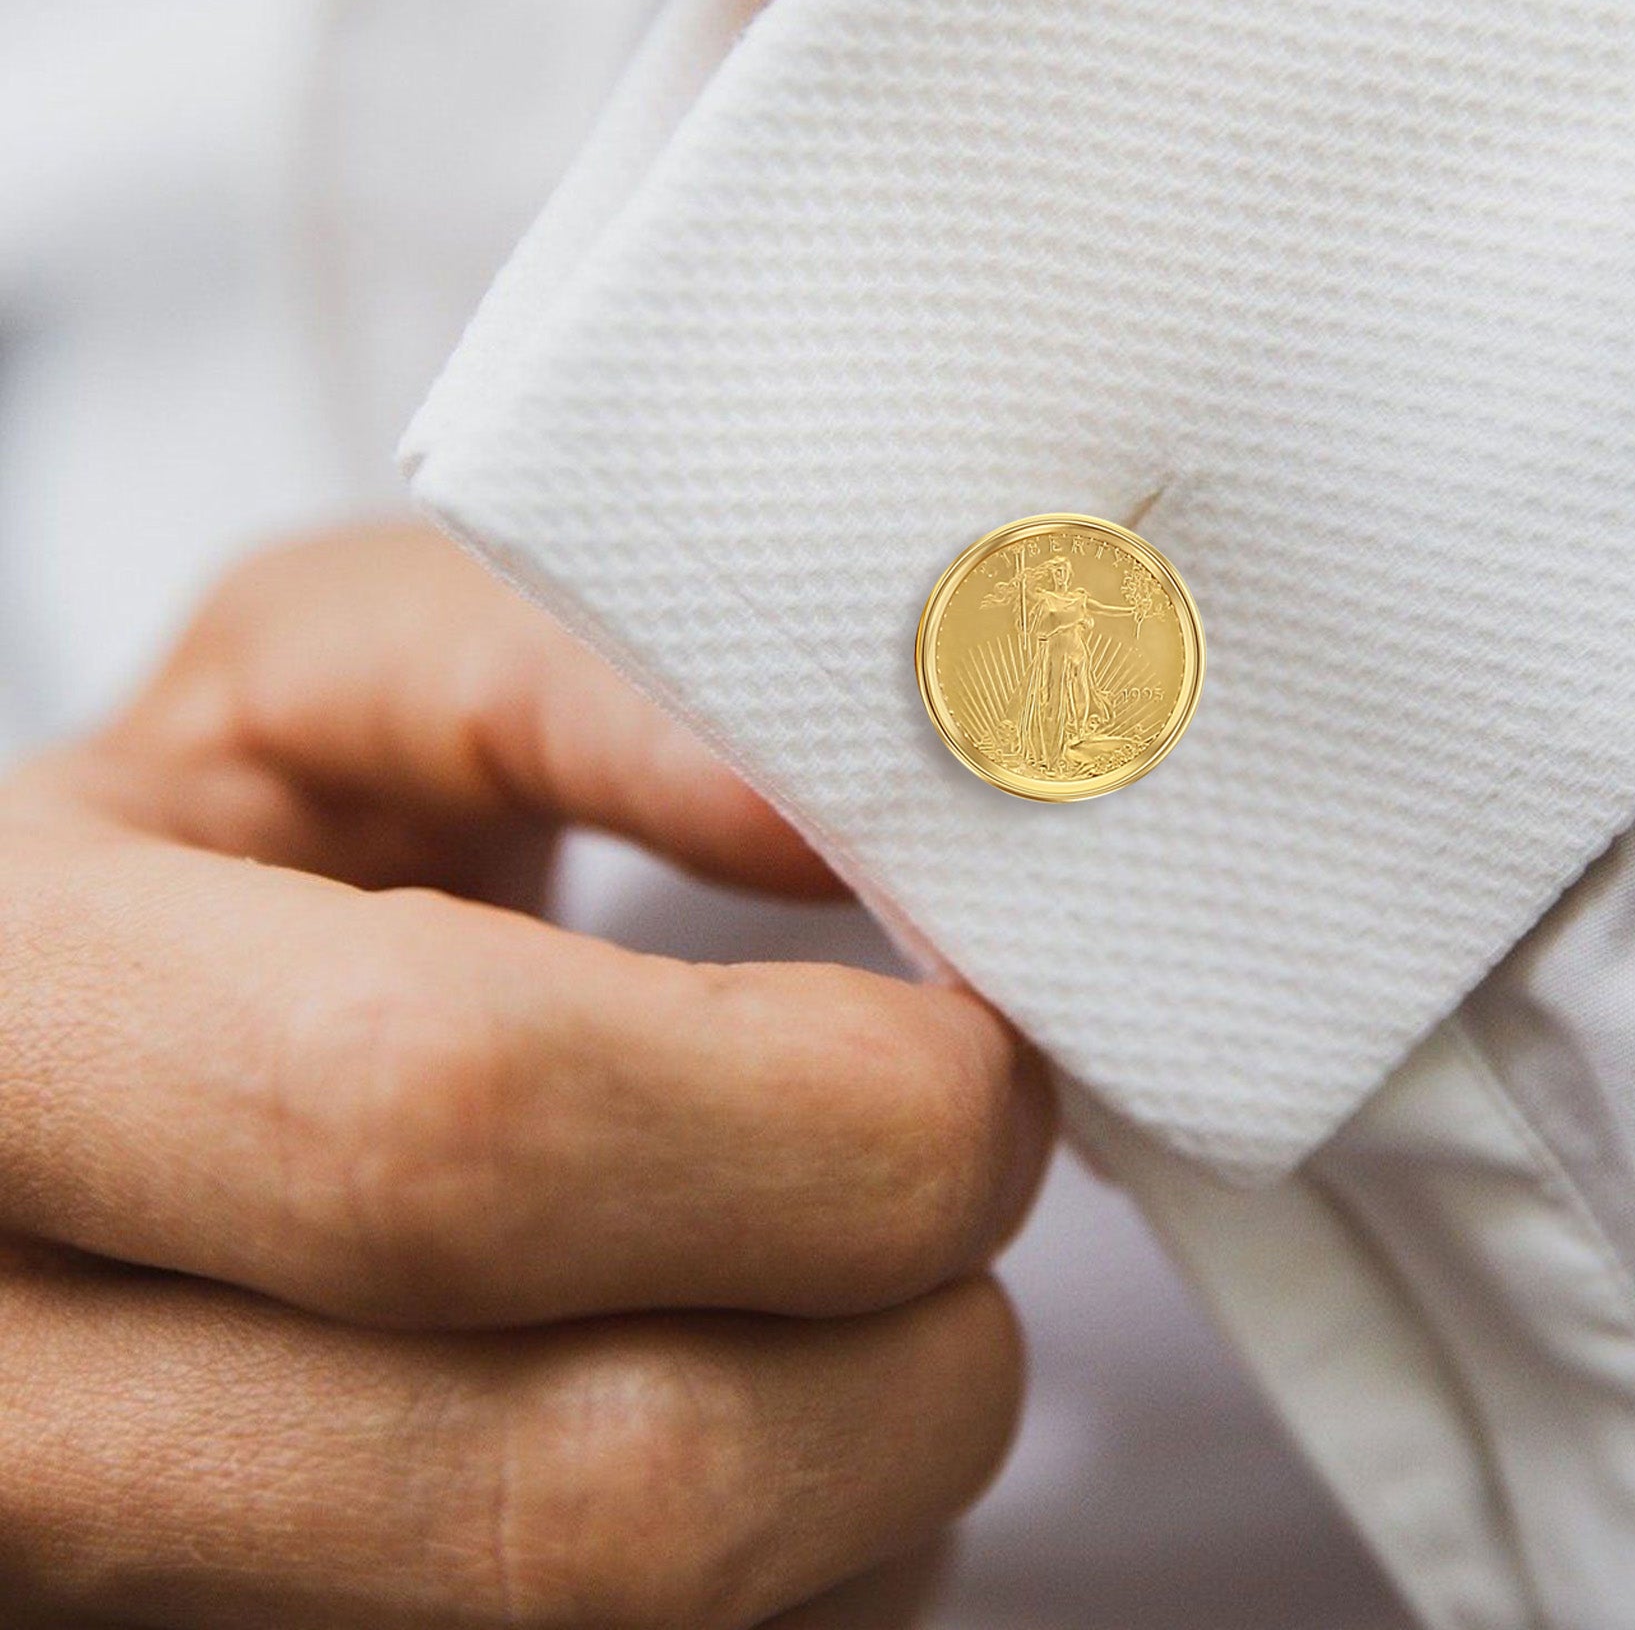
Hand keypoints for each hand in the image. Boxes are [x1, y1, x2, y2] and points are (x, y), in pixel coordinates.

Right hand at [0, 526, 1050, 1627]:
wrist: (66, 1071)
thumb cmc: (213, 843)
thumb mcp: (332, 676)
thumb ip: (596, 690)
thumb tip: (883, 798)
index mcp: (2, 1035)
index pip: (448, 1132)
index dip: (810, 1105)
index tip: (961, 1044)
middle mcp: (16, 1398)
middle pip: (599, 1489)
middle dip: (913, 1323)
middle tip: (959, 1152)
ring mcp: (132, 1613)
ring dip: (881, 1453)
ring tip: (839, 1253)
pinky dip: (824, 1564)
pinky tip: (751, 1382)